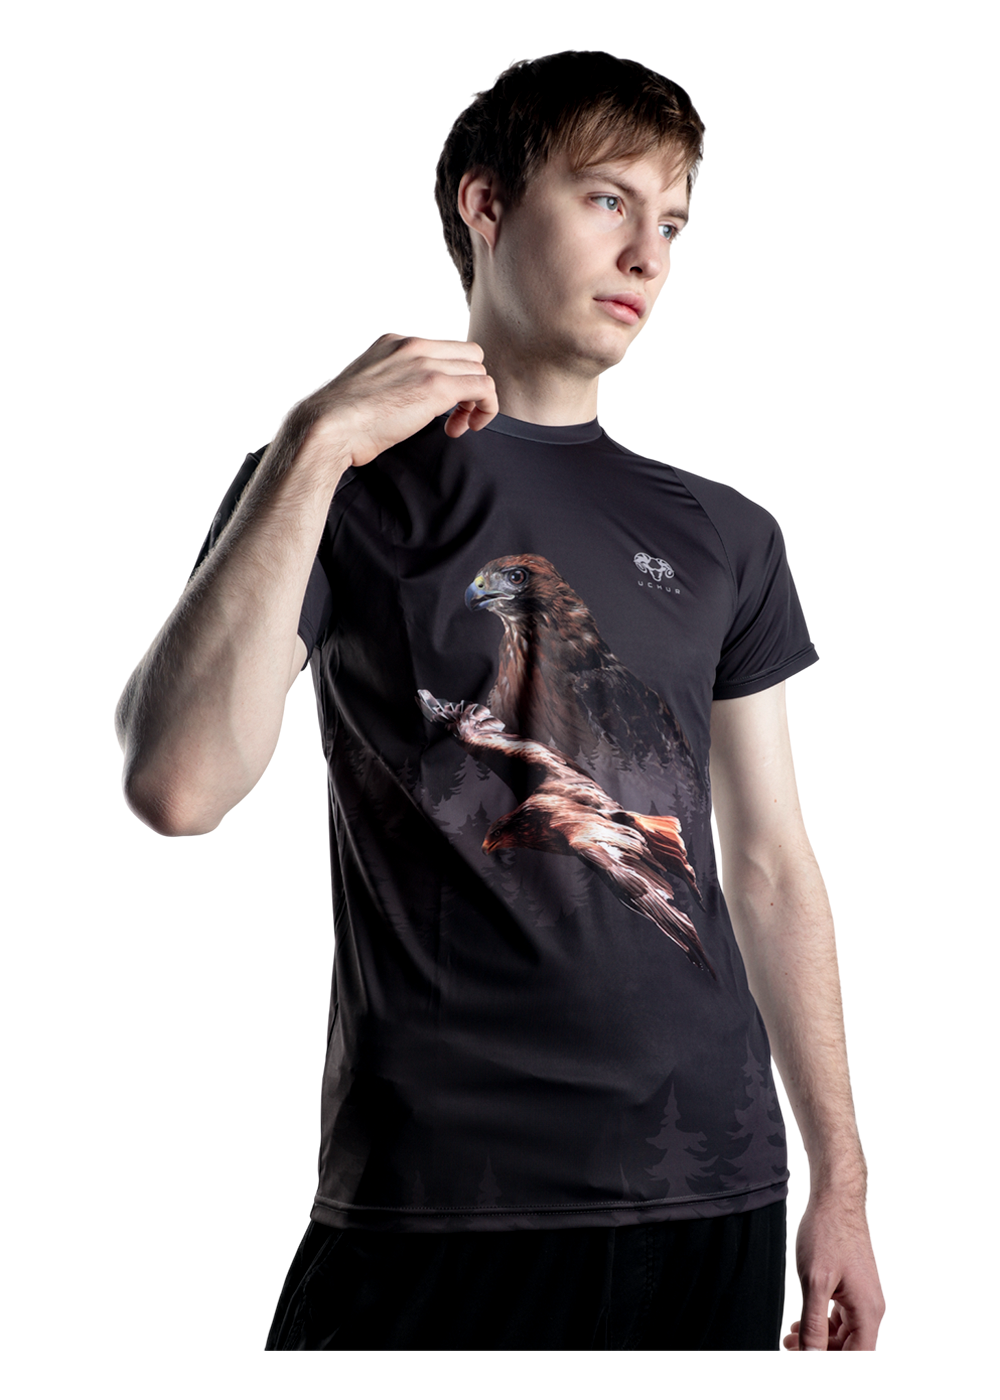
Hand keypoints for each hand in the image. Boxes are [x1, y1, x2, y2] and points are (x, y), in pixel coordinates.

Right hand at [299, 333, 497, 467]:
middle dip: (470, 386)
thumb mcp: (370, 389)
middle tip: (456, 417)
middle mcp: (412, 345)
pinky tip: (467, 427)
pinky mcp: (436, 386)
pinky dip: (486, 408)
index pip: (444, 349)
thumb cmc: (341, 422)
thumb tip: (406, 403)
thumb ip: (393, 385)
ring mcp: (425, 363)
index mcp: (395, 343)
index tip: (442, 406)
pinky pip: (484, 388)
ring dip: (476, 401)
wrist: (327, 428)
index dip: (453, 377)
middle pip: (469, 355)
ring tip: (458, 426)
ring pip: (479, 370)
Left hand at [783, 1191, 884, 1349]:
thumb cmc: (828, 1233)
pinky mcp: (852, 1287)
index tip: (806, 1362)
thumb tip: (811, 1356)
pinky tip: (801, 1322)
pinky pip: (841, 1316)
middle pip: (851, 1349)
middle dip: (821, 1353)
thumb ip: (813, 1324)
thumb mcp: (815, 1283)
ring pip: (844, 1334)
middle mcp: (870, 1308)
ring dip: (819, 1339)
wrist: (835, 1199)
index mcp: (867, 1311)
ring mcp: (862, 1296)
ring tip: (791, 1336)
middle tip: (790, 1348)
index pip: (857, 1358)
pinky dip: (822, 1322)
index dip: (832, 1365)